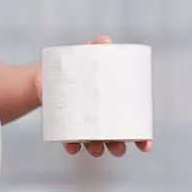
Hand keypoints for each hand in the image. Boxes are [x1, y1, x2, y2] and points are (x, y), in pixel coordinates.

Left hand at [35, 35, 153, 157]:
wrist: (45, 77)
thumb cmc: (76, 67)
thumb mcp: (87, 57)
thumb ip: (96, 49)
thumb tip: (105, 42)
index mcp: (114, 109)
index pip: (133, 128)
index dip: (141, 138)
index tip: (145, 145)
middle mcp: (101, 122)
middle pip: (114, 140)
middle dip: (117, 147)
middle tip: (117, 147)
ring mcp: (83, 127)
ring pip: (94, 144)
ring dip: (96, 150)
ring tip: (96, 149)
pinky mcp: (65, 129)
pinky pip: (70, 142)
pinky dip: (72, 146)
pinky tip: (73, 147)